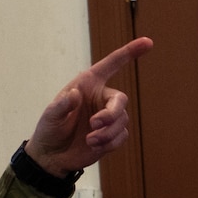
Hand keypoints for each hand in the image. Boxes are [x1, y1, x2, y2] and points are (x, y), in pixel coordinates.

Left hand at [25, 36, 152, 176]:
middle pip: (120, 100)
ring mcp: (108, 117)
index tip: (148, 42)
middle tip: (95, 124)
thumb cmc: (49, 129)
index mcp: (88, 84)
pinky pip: (121, 136)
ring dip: (107, 132)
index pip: (112, 64)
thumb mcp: (50, 116)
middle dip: (110, 114)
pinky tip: (93, 145)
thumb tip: (75, 95)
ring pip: (121, 121)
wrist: (52, 155)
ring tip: (89, 140)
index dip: (130, 52)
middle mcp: (101, 98)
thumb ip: (62, 105)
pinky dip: (109, 142)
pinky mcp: (111, 135)